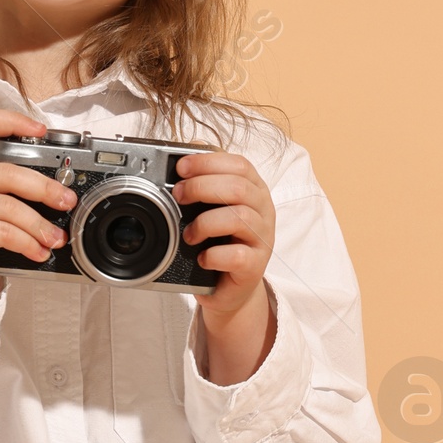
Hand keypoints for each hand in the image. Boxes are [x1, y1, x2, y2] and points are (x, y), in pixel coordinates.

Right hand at [0, 109, 75, 311]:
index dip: (13, 121)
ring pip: (10, 208)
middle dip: (45, 188)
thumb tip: (49, 188)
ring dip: (40, 226)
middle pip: (9, 173)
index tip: (40, 130)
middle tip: (66, 200)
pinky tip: (38, 251)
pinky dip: (28, 244)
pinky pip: (4, 233)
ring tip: (55, 238)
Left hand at [175, 150, 276, 384]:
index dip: (208, 162)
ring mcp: (262, 239)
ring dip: (205, 223)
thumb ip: (205, 182)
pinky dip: (214, 255)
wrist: (231, 287)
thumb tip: (186, 155)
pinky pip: (237, 255)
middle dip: (202, 187)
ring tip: (189, 235)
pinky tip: (203, 258)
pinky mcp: (255, 266)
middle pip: (239, 188)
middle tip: (179, 196)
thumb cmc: (221, 243)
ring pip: (240, 218)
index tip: (181, 168)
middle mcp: (263, 211)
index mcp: (254, 190)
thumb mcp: (213, 208)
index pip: (239, 165)